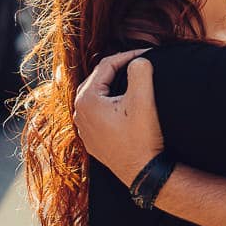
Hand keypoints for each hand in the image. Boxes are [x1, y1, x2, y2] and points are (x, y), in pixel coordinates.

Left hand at [71, 50, 161, 184]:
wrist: (142, 172)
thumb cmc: (141, 138)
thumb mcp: (144, 100)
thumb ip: (140, 72)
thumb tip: (138, 59)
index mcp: (87, 99)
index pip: (106, 65)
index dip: (128, 55)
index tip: (147, 53)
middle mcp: (79, 112)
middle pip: (98, 78)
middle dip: (119, 68)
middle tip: (139, 63)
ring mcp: (83, 127)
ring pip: (97, 94)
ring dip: (113, 85)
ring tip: (131, 79)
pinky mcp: (91, 138)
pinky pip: (97, 111)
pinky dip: (110, 102)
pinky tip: (124, 103)